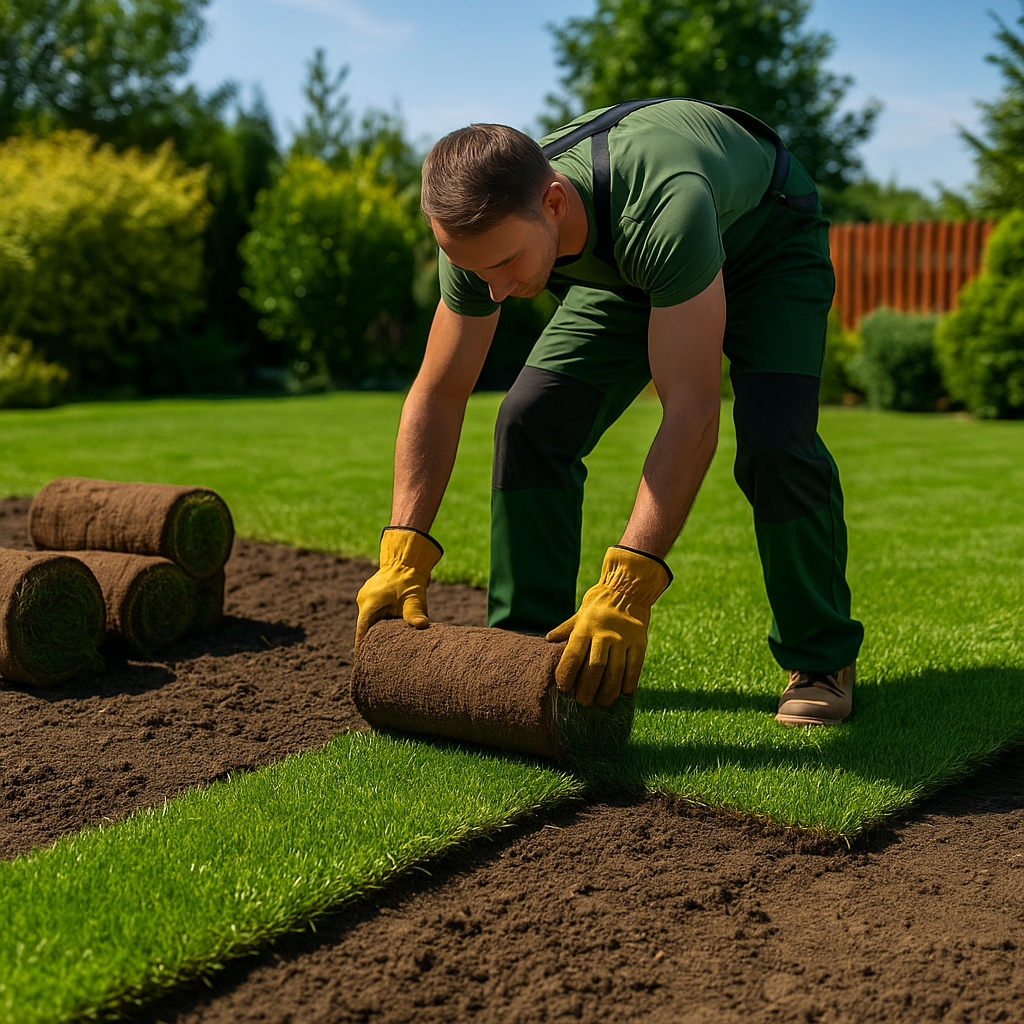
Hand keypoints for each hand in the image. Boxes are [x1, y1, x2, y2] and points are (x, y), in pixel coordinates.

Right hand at [354, 527, 442, 652]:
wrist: (407, 559)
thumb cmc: (410, 579)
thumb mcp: (414, 598)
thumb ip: (415, 613)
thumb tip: (422, 626)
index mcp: (369, 603)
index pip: (362, 631)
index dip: (361, 648)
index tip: (361, 663)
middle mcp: (364, 601)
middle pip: (365, 628)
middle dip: (370, 642)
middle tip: (375, 660)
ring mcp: (366, 597)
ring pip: (369, 621)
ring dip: (376, 632)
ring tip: (382, 650)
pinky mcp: (372, 596)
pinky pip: (373, 614)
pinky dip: (379, 623)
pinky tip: (388, 633)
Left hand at [546, 546, 670, 705]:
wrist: (627, 589)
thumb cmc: (598, 605)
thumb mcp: (579, 615)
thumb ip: (565, 629)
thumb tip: (548, 640)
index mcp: (586, 627)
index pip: (573, 655)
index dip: (567, 674)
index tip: (564, 689)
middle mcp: (604, 633)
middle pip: (595, 667)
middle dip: (587, 688)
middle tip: (583, 702)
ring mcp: (624, 638)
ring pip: (616, 670)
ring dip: (608, 690)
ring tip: (603, 702)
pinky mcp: (640, 641)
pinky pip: (635, 666)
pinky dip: (629, 681)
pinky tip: (623, 691)